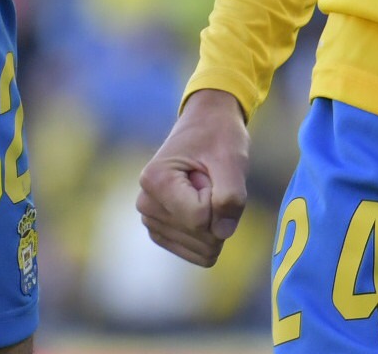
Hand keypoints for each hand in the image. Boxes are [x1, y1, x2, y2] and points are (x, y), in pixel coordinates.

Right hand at [135, 89, 251, 266]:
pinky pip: (196, 252)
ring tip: (205, 188)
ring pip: (200, 249)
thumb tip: (222, 234)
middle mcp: (146, 203)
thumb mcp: (232, 160)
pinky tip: (202, 203)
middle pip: (200, 237)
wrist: (206, 125)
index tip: (211, 173)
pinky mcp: (161, 231)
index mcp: (155, 180)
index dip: (219, 199)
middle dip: (217, 212)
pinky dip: (209, 232)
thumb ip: (231, 196)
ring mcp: (150, 220)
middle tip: (210, 180)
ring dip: (214, 220)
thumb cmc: (219, 137)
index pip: (199, 218)